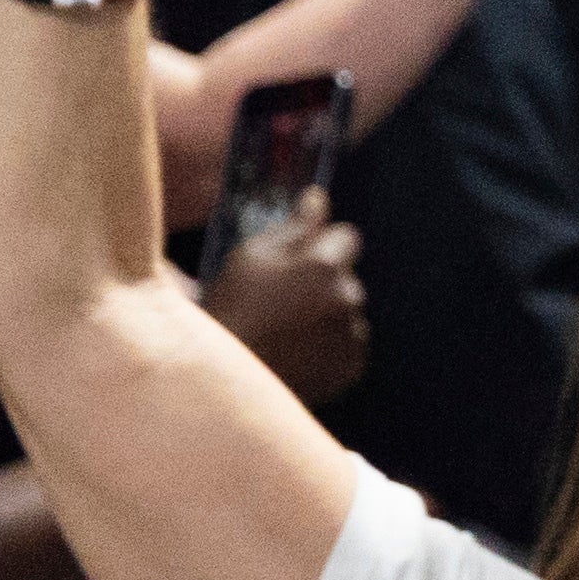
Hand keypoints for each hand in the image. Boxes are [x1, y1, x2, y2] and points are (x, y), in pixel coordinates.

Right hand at [202, 215, 368, 406]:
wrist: (225, 382)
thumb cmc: (230, 311)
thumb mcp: (249, 258)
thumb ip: (292, 226)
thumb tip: (318, 197)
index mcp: (323, 265)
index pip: (347, 237)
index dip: (322, 245)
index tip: (298, 260)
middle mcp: (347, 297)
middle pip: (345, 275)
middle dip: (322, 281)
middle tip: (279, 301)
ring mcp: (352, 333)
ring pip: (346, 310)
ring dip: (326, 313)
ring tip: (283, 331)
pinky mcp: (352, 365)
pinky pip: (348, 342)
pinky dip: (328, 344)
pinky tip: (294, 351)